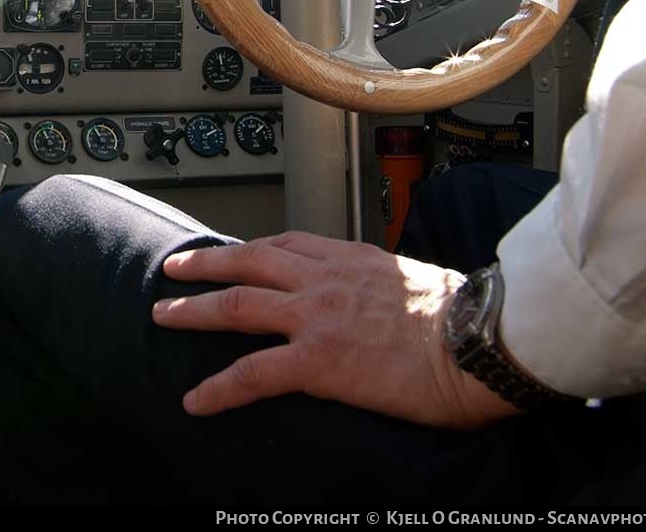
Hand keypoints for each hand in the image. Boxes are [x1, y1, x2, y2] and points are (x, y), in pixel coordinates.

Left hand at [152, 230, 520, 428]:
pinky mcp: (317, 361)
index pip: (288, 245)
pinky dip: (218, 387)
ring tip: (162, 314)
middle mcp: (324, 279)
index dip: (252, 250)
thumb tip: (383, 297)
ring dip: (192, 310)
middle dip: (205, 265)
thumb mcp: (417, 279)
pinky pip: (252, 374)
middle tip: (175, 269)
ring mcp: (315, 317)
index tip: (233, 253)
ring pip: (236, 306)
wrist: (482, 341)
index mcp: (351, 258)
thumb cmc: (466, 317)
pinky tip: (196, 400)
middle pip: (247, 263)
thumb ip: (384, 282)